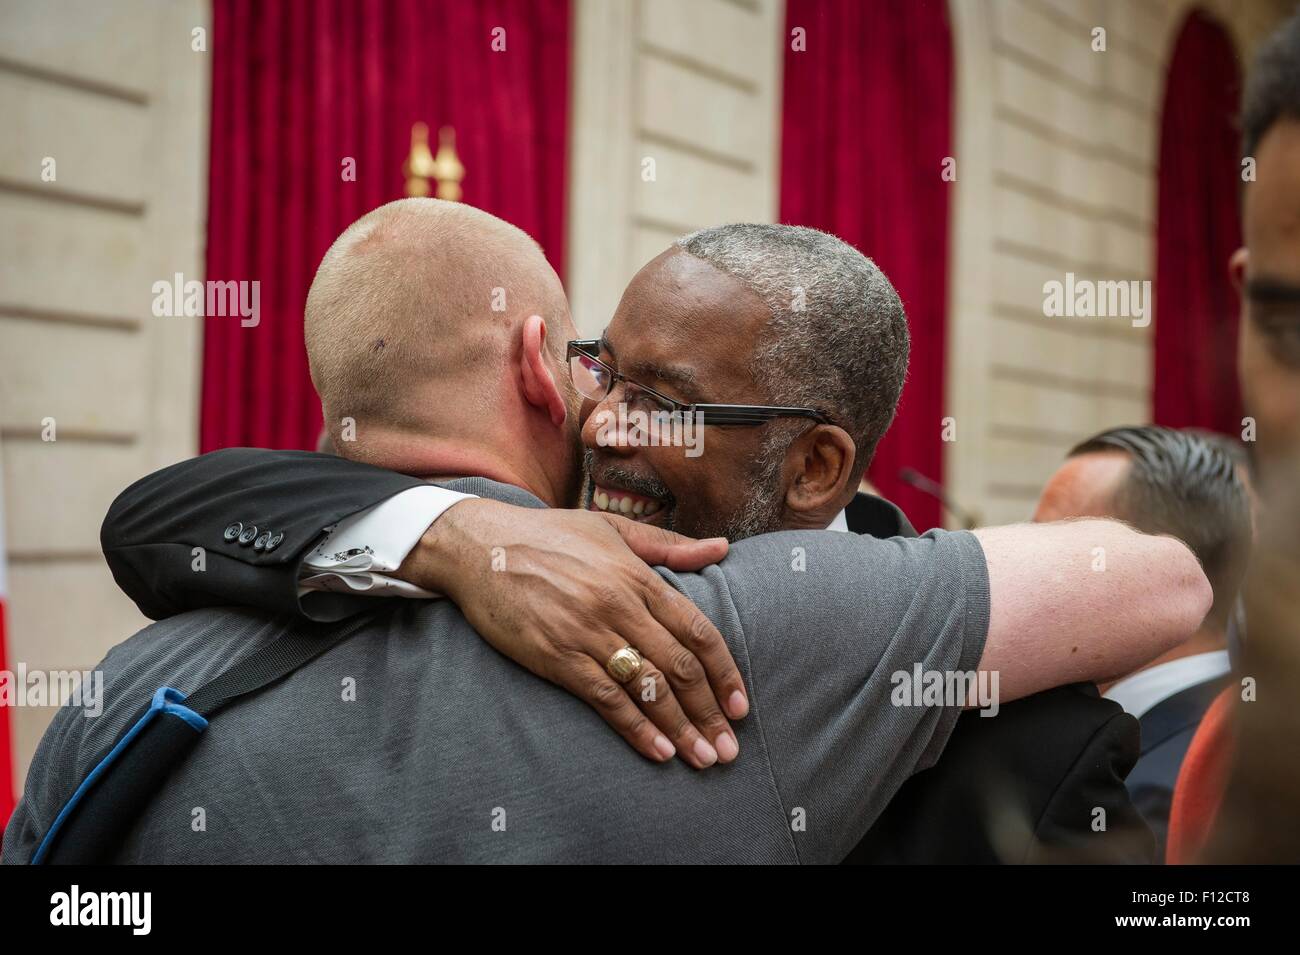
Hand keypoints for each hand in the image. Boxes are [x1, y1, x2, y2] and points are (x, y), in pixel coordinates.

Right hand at [399, 499, 748, 767]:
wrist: (481, 547)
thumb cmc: (549, 535)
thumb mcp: (612, 530)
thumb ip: (670, 546)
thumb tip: (722, 548)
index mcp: (637, 577)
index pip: (697, 631)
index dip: (725, 672)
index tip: (741, 705)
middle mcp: (620, 606)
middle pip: (680, 667)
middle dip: (710, 712)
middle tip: (729, 749)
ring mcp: (588, 633)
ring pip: (649, 687)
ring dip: (681, 728)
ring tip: (704, 758)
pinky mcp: (557, 656)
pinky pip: (606, 699)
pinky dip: (636, 728)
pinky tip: (657, 751)